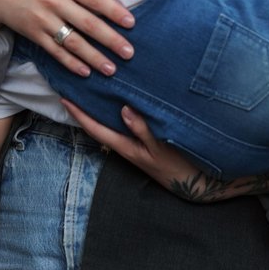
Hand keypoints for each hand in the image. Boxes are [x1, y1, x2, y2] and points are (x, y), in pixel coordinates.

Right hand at [0, 0, 135, 77]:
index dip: (114, 11)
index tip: (131, 23)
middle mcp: (55, 2)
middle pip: (87, 24)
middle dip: (110, 40)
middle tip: (129, 53)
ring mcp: (43, 20)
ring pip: (73, 42)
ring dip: (93, 57)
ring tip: (111, 69)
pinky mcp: (34, 34)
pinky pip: (55, 51)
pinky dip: (70, 63)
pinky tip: (85, 72)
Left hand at [62, 101, 268, 200]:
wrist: (204, 185)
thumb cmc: (183, 167)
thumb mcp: (163, 149)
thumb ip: (144, 130)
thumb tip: (124, 110)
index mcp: (128, 148)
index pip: (96, 129)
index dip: (79, 114)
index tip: (64, 98)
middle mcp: (129, 146)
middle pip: (101, 124)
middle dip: (88, 106)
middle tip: (77, 84)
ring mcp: (140, 145)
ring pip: (115, 123)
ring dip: (105, 106)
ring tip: (98, 85)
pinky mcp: (151, 142)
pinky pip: (131, 123)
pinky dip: (125, 110)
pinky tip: (128, 98)